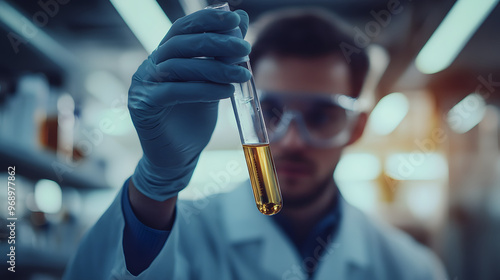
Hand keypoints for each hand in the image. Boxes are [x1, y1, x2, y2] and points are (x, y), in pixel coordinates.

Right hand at [129, 9, 249, 200]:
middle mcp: (150, 66)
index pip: (183, 28)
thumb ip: (222, 57)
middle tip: (245, 48)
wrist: (177, 159)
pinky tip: (226, 92)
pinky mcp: (143, 106)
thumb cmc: (194, 121)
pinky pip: (175, 92)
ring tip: (242, 74)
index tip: (235, 19)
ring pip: (178, 67)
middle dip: (216, 42)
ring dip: (215, 68)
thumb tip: (240, 19)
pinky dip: (204, 90)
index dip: (207, 19)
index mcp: (165, 57)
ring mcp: (143, 85)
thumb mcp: (213, 85)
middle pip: (181, 43)